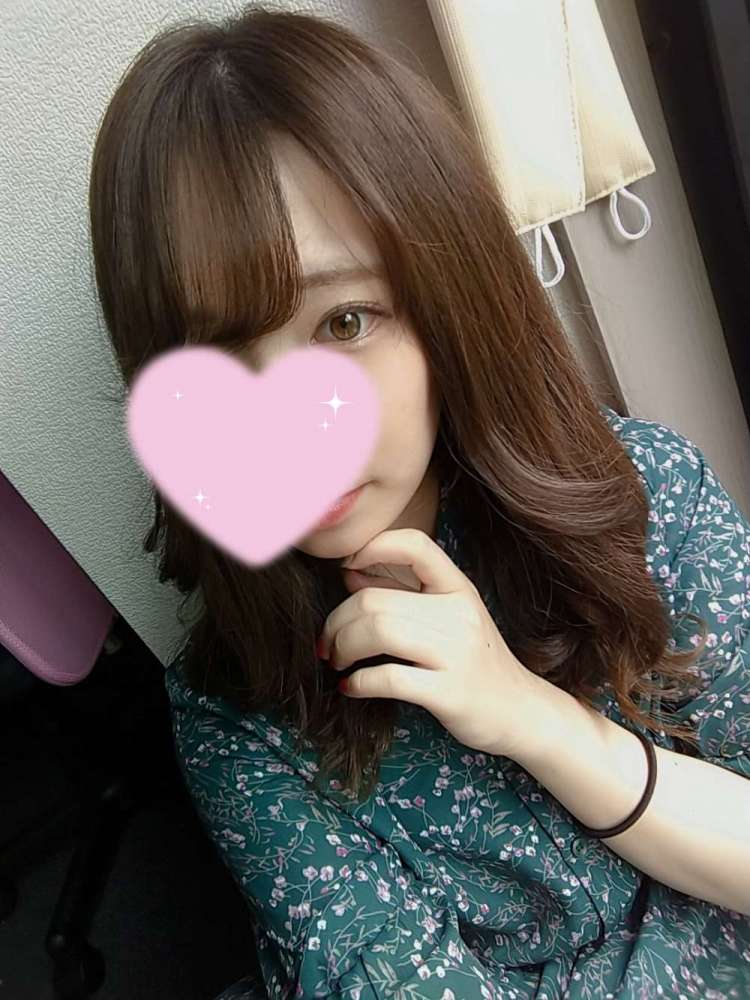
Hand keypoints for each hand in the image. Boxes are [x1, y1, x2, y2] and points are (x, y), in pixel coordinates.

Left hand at [318, 527, 544, 760]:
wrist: (520, 712)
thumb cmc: (476, 662)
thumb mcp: (449, 618)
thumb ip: (403, 593)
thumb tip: (350, 573)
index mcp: (458, 589)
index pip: (415, 545)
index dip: (374, 547)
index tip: (346, 569)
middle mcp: (460, 615)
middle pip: (376, 600)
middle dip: (337, 622)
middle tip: (327, 643)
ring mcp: (457, 654)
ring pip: (378, 632)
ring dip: (343, 648)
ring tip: (336, 661)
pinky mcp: (449, 693)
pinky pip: (389, 678)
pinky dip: (358, 682)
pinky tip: (351, 687)